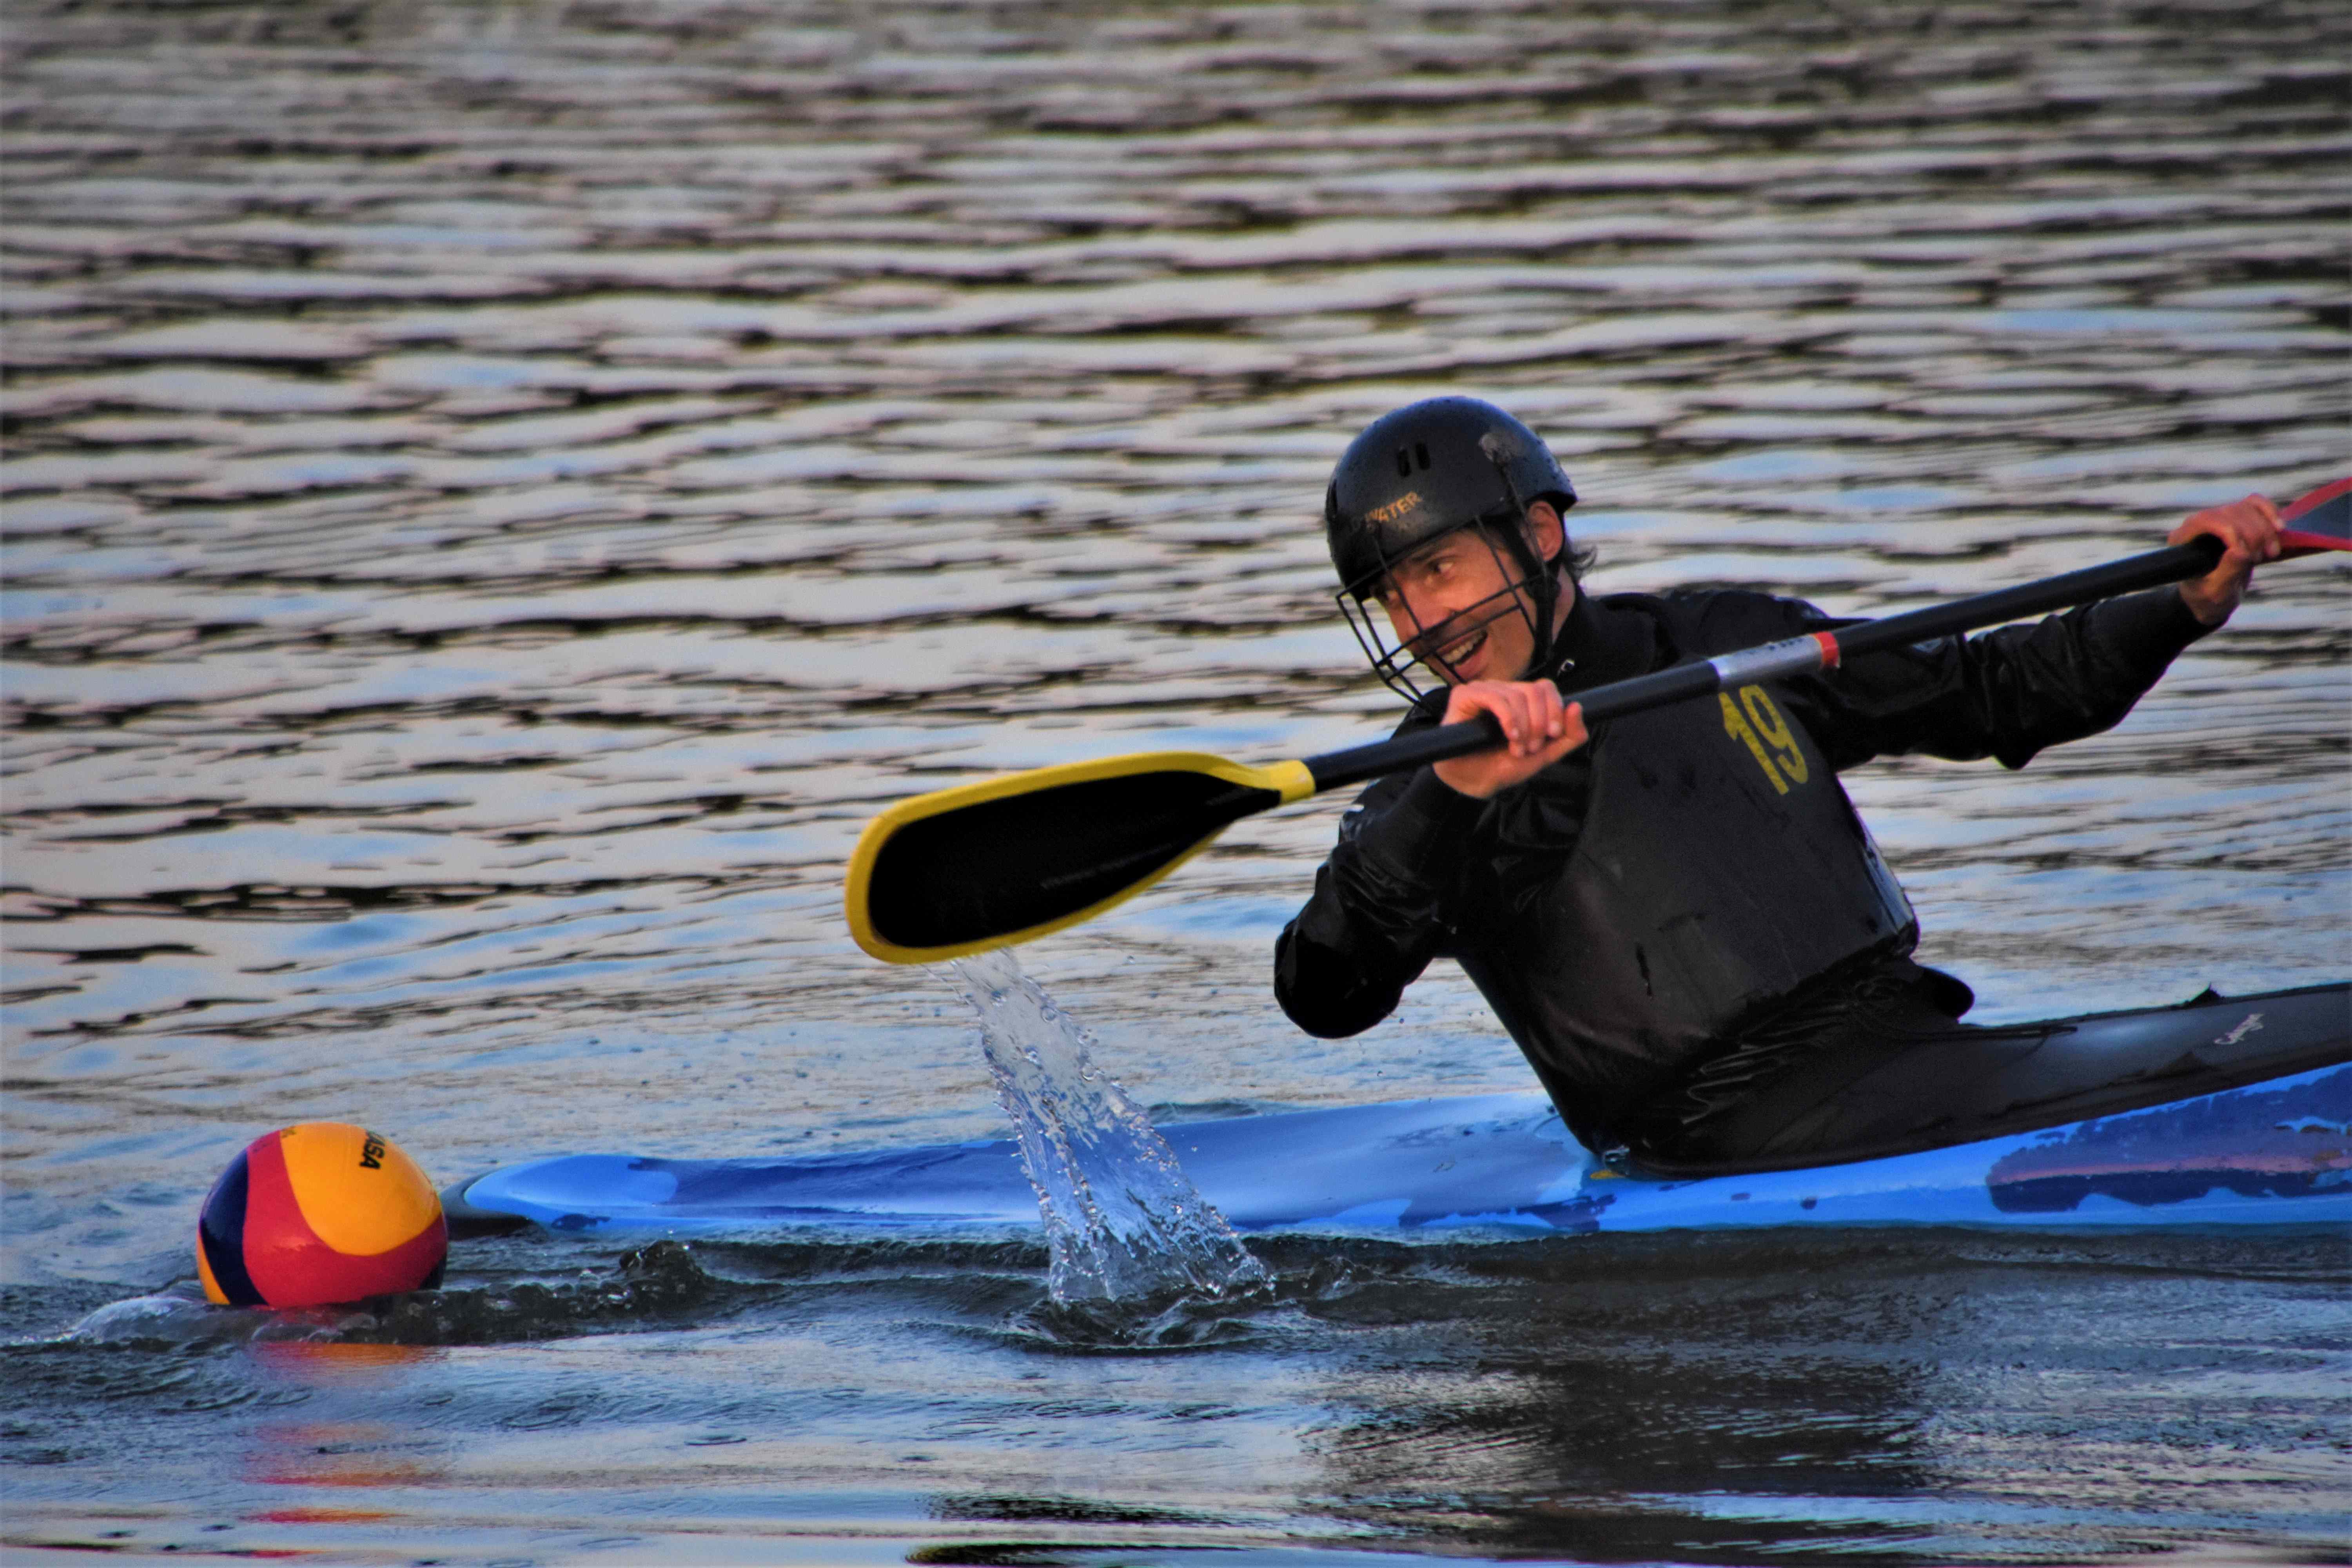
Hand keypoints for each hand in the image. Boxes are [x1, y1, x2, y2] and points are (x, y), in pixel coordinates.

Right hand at [1431, 679, 1587, 798]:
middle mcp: (1502, 690)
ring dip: (1523, 727)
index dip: (1555, 709)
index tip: (1553, 735)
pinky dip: (1508, 719)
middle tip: (1532, 747)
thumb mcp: (1544, 754)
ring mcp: (1483, 691)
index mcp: (1521, 700)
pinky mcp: (1464, 695)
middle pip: (1535, 690)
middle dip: (1539, 722)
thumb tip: (1577, 707)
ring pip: (1517, 695)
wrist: (1473, 783)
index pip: (1545, 687)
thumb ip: (1568, 737)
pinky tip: (1510, 736)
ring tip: (1517, 749)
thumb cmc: (1503, 766)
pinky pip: (1495, 697)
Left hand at [2171, 494, 2282, 626]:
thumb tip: (2240, 551)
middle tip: (2261, 558)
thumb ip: (2227, 572)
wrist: (2212, 598)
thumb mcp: (2216, 592)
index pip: (2207, 520)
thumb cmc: (2208, 597)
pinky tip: (2279, 529)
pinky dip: (2270, 513)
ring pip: (2246, 507)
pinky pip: (2254, 503)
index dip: (2232, 532)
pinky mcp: (2236, 518)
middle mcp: (2197, 524)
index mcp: (2183, 540)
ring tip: (2270, 552)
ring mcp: (2218, 518)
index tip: (2248, 556)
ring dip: (2265, 529)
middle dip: (2254, 534)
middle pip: (2231, 513)